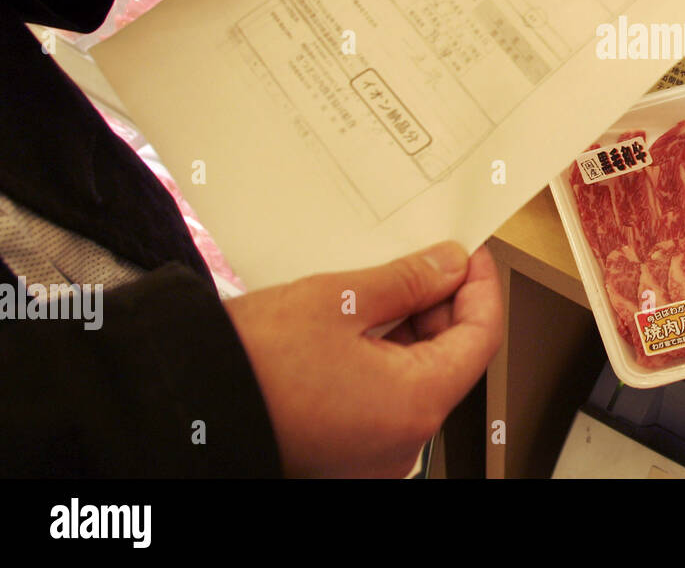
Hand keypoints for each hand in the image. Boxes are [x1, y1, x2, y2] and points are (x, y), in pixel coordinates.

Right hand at [224, 242, 503, 477]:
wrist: (182, 400)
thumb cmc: (251, 362)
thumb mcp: (340, 300)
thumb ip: (408, 281)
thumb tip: (449, 265)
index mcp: (415, 404)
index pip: (481, 337)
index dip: (480, 287)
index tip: (468, 254)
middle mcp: (403, 439)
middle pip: (452, 359)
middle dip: (443, 304)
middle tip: (425, 258)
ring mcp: (375, 451)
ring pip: (418, 377)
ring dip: (412, 328)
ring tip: (388, 281)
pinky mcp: (347, 450)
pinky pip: (386, 396)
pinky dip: (385, 356)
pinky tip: (364, 317)